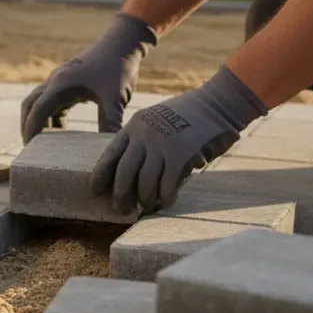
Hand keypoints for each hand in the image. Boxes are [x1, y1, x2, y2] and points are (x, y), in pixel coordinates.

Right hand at [20, 13, 157, 142]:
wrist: (123, 42)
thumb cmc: (118, 67)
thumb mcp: (115, 97)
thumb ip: (109, 122)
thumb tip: (109, 148)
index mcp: (61, 84)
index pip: (37, 110)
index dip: (31, 130)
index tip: (30, 149)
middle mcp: (55, 81)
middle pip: (29, 105)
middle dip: (27, 126)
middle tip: (32, 148)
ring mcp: (60, 80)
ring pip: (38, 102)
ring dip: (38, 121)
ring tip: (45, 143)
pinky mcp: (68, 81)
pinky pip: (52, 101)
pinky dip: (52, 116)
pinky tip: (63, 130)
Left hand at [90, 66, 267, 213]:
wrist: (217, 103)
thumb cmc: (188, 116)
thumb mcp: (157, 121)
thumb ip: (143, 142)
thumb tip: (132, 175)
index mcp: (134, 126)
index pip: (110, 155)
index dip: (100, 176)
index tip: (95, 191)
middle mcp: (143, 135)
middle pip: (124, 172)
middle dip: (121, 194)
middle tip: (120, 209)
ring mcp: (161, 144)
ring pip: (145, 181)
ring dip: (145, 198)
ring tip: (146, 207)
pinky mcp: (180, 154)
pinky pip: (167, 183)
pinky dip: (165, 197)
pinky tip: (166, 202)